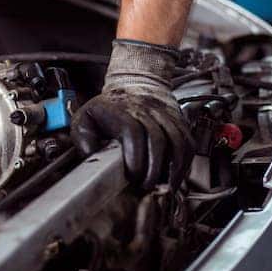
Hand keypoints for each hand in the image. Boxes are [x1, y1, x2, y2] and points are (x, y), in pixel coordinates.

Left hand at [71, 40, 194, 189]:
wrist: (135, 83)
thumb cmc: (108, 108)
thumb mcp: (85, 118)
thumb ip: (82, 139)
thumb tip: (90, 157)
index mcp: (121, 111)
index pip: (132, 132)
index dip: (135, 157)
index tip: (132, 176)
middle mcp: (147, 111)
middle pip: (157, 140)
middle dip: (153, 169)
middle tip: (146, 187)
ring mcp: (166, 116)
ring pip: (177, 142)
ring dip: (173, 169)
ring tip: (164, 187)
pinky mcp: (180, 122)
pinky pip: (188, 143)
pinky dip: (185, 163)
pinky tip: (175, 178)